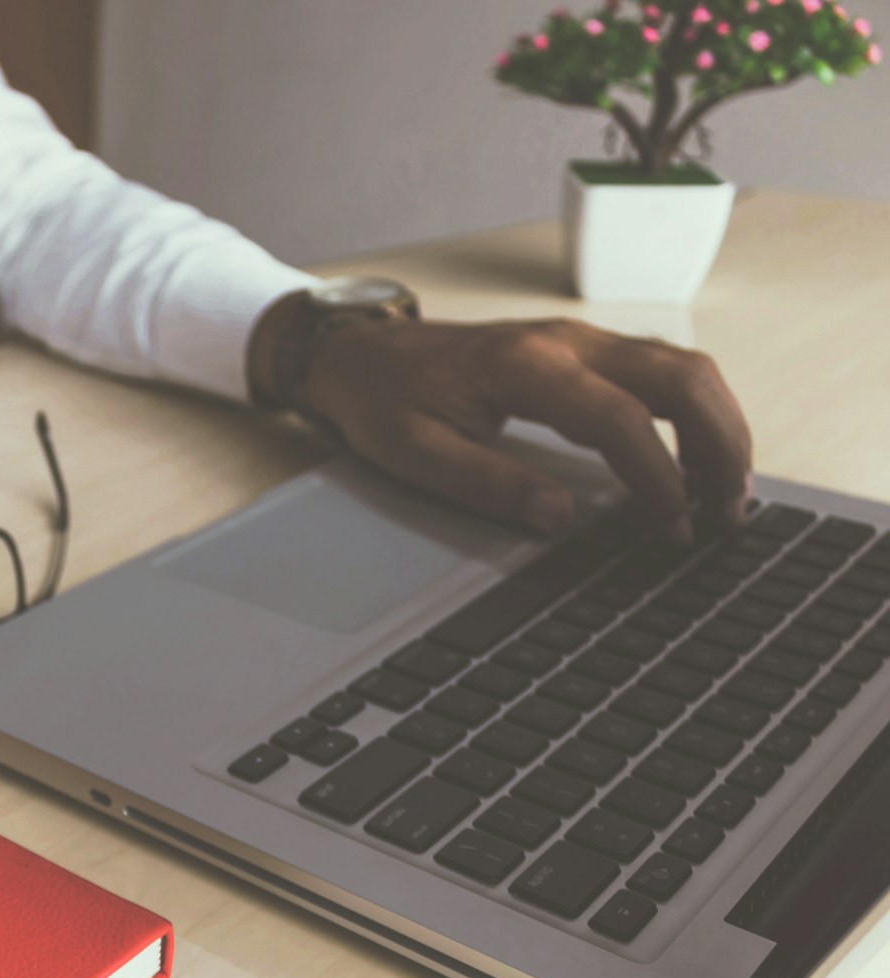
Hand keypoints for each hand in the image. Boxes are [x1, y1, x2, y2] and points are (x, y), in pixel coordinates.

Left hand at [297, 317, 753, 542]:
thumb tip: (559, 518)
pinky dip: (694, 413)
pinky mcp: (581, 350)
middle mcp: (564, 341)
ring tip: (727, 493)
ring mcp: (578, 339)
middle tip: (728, 512)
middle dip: (719, 443)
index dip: (658, 477)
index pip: (619, 418)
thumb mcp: (417, 454)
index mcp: (524, 366)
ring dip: (718, 425)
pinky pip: (659, 372)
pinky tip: (699, 458)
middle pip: (678, 376)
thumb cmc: (383, 399)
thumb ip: (489, 484)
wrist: (360, 353)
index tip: (672, 528)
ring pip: (681, 368)